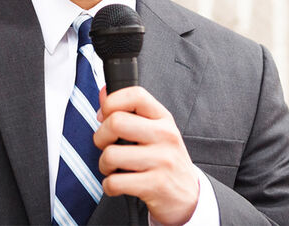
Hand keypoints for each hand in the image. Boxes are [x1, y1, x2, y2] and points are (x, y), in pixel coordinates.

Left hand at [94, 86, 199, 225]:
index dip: (112, 102)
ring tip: (114, 168)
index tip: (106, 117)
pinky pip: (114, 182)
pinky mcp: (156, 185)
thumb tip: (103, 92)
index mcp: (163, 118)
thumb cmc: (165, 160)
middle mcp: (166, 135)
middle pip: (116, 122)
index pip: (135, 95)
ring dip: (104, 165)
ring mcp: (163, 160)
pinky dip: (109, 186)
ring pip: (110, 154)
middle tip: (107, 146)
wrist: (188, 196)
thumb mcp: (154, 131)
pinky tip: (120, 184)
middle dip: (100, 137)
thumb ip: (129, 112)